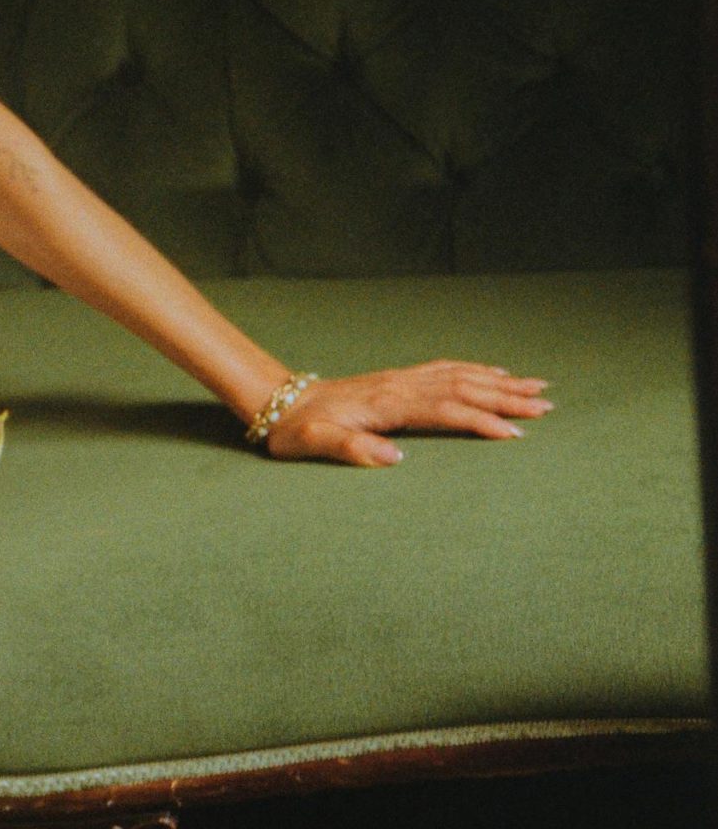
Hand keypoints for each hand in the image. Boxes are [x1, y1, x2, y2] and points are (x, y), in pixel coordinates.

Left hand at [265, 362, 552, 467]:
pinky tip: (495, 373)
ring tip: (538, 388)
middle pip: (464, 388)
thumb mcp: (314, 443)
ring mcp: (402, 379)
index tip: (515, 434)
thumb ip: (351, 449)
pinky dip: (476, 370)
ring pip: (461, 375)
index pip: (446, 411)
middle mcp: (401, 385)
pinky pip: (446, 369)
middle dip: (508, 398)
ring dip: (500, 382)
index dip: (481, 422)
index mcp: (388, 404)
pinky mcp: (399, 379)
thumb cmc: (296, 429)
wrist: (280, 401)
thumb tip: (394, 459)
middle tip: (548, 408)